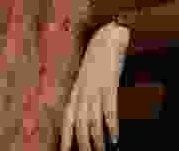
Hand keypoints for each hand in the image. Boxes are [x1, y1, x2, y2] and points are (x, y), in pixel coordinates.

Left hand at [61, 22, 129, 150]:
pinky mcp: (109, 83)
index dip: (65, 134)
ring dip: (97, 139)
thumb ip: (85, 91)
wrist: (107, 37)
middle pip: (80, 122)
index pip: (68, 115)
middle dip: (82, 142)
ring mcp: (96, 87)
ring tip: (101, 150)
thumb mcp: (87, 74)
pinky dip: (111, 125)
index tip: (64, 150)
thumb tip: (87, 111)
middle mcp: (83, 89)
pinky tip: (114, 136)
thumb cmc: (97, 56)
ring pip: (93, 119)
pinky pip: (109, 109)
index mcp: (77, 87)